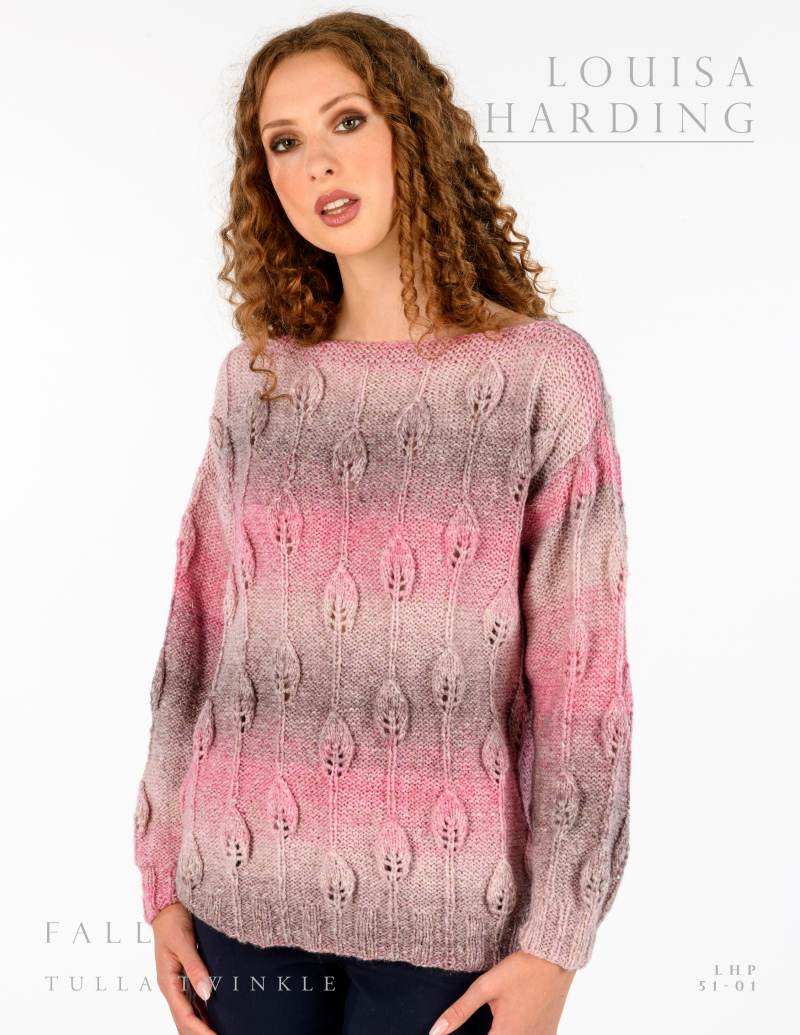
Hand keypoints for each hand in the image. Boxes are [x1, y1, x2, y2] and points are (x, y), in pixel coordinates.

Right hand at [152, 901, 216, 1033]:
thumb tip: (207, 992)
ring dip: (202, 1025)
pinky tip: (214, 1018)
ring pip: (189, 1013)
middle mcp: (171, 986)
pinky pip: (193, 1001)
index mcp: (168, 982)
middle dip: (200, 1033)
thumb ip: (195, 967)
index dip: (200, 1030)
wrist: (168, 907)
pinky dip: (203, 1012)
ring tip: (219, 1032)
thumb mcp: (184, 943)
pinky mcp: (184, 976)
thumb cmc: (173, 921)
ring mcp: (177, 983)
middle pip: (185, 1020)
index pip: (184, 1015)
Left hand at [427, 950, 575, 1034]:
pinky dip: (518, 1030)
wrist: (555, 958)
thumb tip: (435, 1032)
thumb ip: (460, 1011)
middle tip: (489, 1018)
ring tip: (501, 1015)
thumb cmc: (521, 970)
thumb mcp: (486, 987)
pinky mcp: (549, 1033)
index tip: (470, 1029)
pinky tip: (515, 1017)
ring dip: (502, 1031)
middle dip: (489, 1032)